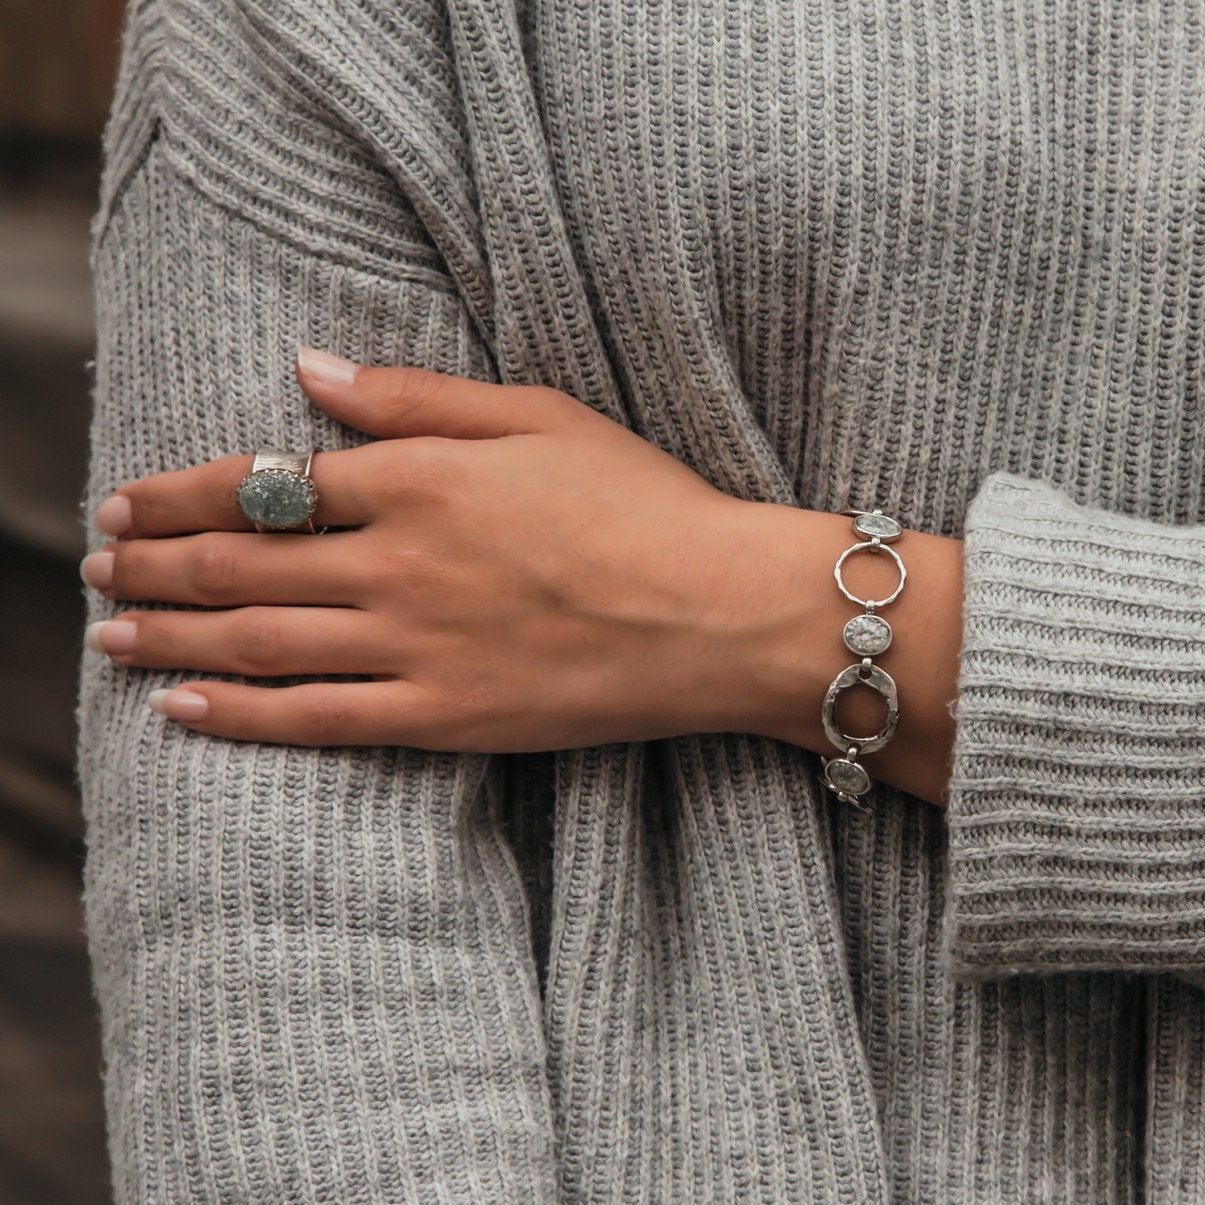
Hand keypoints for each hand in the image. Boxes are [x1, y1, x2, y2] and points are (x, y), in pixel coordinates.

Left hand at [81, 349, 800, 749]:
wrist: (720, 612)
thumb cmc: (643, 504)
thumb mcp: (540, 416)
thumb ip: (416, 398)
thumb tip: (308, 371)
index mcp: (421, 480)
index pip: (269, 484)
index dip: (182, 493)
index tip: (127, 501)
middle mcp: (400, 564)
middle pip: (243, 566)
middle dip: (154, 562)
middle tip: (97, 563)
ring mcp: (417, 648)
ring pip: (260, 644)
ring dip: (172, 634)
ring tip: (108, 631)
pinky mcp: (445, 719)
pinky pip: (319, 721)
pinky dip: (240, 715)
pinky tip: (179, 707)